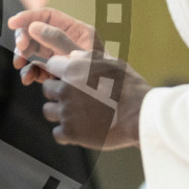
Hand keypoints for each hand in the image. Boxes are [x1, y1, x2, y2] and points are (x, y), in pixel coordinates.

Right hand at [9, 7, 99, 84]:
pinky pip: (36, 67)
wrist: (113, 103)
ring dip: (22, 55)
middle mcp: (65, 40)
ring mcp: (59, 56)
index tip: (12, 23)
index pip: (48, 16)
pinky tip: (27, 79)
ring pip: (32, 49)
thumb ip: (56, 39)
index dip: (28, 16)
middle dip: (23, 38)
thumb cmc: (102, 76)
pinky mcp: (54, 72)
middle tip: (20, 48)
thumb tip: (33, 27)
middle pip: (36, 31)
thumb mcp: (78, 54)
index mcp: (76, 30)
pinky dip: (29, 72)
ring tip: (19, 64)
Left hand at [9, 10, 150, 148]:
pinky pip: (57, 133)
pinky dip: (66, 133)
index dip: (60, 72)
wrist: (141, 114)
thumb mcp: (111, 63)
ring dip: (60, 112)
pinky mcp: (70, 132)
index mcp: (72, 70)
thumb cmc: (130, 87)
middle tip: (77, 98)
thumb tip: (71, 55)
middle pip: (47, 89)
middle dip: (59, 92)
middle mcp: (64, 89)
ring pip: (48, 110)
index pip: (51, 65)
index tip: (71, 79)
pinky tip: (80, 129)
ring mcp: (66, 112)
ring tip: (78, 114)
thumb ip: (88, 57)